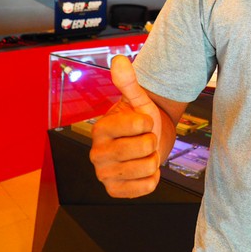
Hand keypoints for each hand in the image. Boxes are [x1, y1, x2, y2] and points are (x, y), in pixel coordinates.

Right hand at [90, 55, 162, 197]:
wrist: (145, 143)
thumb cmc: (141, 121)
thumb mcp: (139, 100)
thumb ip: (129, 82)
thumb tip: (119, 60)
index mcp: (100, 129)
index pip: (139, 125)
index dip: (148, 122)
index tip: (142, 122)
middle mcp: (97, 154)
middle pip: (144, 147)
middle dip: (152, 140)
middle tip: (144, 139)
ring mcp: (104, 175)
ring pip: (148, 166)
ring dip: (153, 159)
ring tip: (143, 153)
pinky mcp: (114, 191)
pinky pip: (147, 186)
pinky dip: (153, 177)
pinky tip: (143, 169)